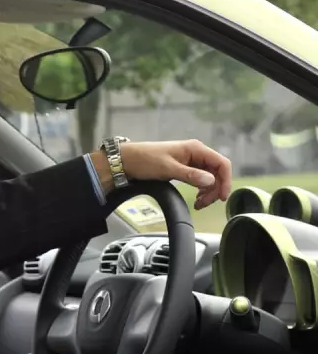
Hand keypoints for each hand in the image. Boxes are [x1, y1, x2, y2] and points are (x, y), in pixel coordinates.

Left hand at [90, 139, 231, 209]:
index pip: (222, 163)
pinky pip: (200, 179)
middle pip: (217, 172)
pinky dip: (201, 190)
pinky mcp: (185, 168)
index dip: (226, 180)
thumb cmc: (146, 160)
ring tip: (199, 204)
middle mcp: (196, 153)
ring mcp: (191, 160)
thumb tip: (210, 181)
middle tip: (204, 204)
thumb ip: (190, 175)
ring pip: (209, 178)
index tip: (221, 197)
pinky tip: (196, 198)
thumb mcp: (168, 169)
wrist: (127, 160)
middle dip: (215, 189)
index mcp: (196, 149)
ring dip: (208, 192)